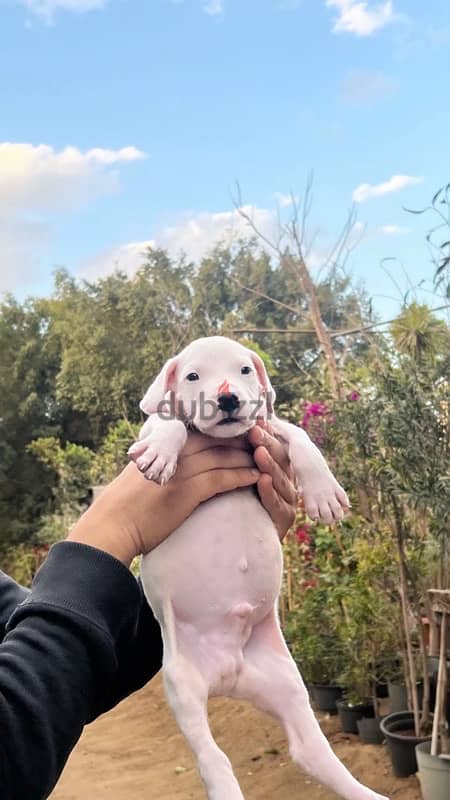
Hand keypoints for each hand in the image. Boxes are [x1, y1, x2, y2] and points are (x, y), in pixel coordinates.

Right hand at [68, 434, 258, 564]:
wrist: (112, 525)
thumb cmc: (125, 503)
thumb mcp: (143, 470)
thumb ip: (162, 459)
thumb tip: (175, 457)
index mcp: (164, 443)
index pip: (202, 429)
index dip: (226, 428)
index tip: (245, 428)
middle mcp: (174, 451)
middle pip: (218, 438)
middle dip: (243, 438)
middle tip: (264, 439)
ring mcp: (182, 469)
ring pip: (225, 456)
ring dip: (249, 456)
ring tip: (267, 457)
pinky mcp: (188, 491)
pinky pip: (223, 479)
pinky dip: (243, 476)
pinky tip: (257, 476)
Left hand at [247, 421, 296, 539]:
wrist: (243, 541)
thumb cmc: (241, 501)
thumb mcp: (244, 474)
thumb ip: (245, 455)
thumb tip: (237, 424)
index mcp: (279, 469)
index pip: (275, 447)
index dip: (267, 434)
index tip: (256, 420)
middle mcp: (288, 482)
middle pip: (280, 460)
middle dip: (267, 444)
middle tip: (255, 431)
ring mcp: (288, 501)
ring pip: (279, 480)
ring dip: (269, 465)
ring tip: (260, 452)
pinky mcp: (284, 518)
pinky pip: (275, 503)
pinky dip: (269, 491)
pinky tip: (262, 480)